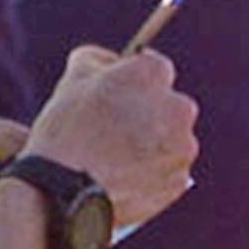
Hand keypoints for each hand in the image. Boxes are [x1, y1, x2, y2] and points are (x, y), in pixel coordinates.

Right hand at [26, 37, 196, 226]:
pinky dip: (152, 172)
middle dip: (148, 111)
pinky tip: (124, 176)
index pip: (154, 67)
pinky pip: (169, 170)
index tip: (120, 90)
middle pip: (168, 104)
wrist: (64, 189)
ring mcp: (184, 146)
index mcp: (154, 75)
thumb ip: (97, 59)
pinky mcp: (181, 179)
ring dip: (152, 143)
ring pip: (171, 139)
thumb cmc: (66, 128)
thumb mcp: (73, 78)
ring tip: (115, 155)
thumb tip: (113, 61)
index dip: (134, 78)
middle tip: (115, 126)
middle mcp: (179, 108)